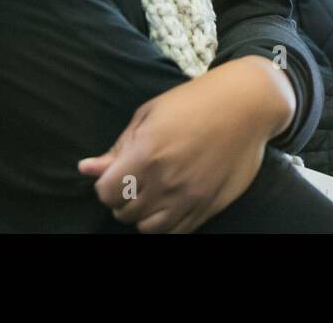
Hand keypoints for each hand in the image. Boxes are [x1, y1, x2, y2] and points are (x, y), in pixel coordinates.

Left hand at [78, 56, 294, 232]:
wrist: (246, 106)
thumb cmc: (195, 101)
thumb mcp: (149, 114)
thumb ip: (118, 147)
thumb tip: (86, 168)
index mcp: (146, 153)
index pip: (106, 193)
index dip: (106, 184)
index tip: (116, 173)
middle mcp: (165, 181)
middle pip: (124, 213)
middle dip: (123, 199)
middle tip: (135, 181)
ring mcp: (189, 197)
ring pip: (148, 229)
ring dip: (143, 215)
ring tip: (152, 194)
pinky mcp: (208, 206)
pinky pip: (177, 232)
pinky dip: (167, 223)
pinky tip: (170, 203)